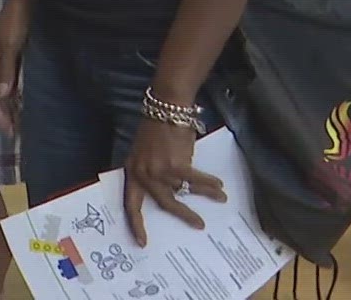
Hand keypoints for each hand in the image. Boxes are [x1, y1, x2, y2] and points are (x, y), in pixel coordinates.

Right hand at [0, 0, 31, 135]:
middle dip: (3, 111)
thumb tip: (3, 96)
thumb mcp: (12, 43)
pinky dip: (18, 90)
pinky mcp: (20, 49)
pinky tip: (24, 97)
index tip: (8, 131)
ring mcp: (8, 53)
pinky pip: (16, 76)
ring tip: (17, 121)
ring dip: (10, 103)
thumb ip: (7, 68)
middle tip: (12, 133)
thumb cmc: (20, 16)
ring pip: (7, 84)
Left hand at [122, 117, 225, 244]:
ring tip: (220, 198)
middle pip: (164, 203)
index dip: (136, 224)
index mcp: (133, 172)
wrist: (165, 108)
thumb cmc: (156, 129)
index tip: (142, 242)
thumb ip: (151, 173)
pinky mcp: (176, 164)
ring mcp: (159, 170)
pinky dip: (209, 183)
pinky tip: (218, 186)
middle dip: (183, 215)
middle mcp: (144, 173)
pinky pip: (196, 180)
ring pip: (185, 190)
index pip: (131, 203)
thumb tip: (170, 192)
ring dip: (205, 194)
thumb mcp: (145, 153)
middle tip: (199, 225)